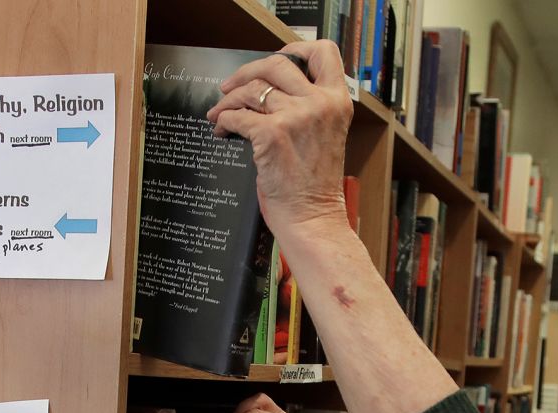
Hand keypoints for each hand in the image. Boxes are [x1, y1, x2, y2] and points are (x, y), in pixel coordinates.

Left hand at [205, 40, 352, 234]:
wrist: (313, 217)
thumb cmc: (315, 184)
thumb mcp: (326, 134)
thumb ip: (310, 107)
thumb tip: (271, 89)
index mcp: (337, 101)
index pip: (323, 52)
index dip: (295, 49)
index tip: (276, 60)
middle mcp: (319, 104)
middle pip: (276, 63)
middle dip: (246, 71)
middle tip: (230, 86)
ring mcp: (295, 117)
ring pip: (252, 89)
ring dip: (229, 100)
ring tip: (219, 113)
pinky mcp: (271, 135)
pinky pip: (237, 116)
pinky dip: (224, 121)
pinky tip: (222, 129)